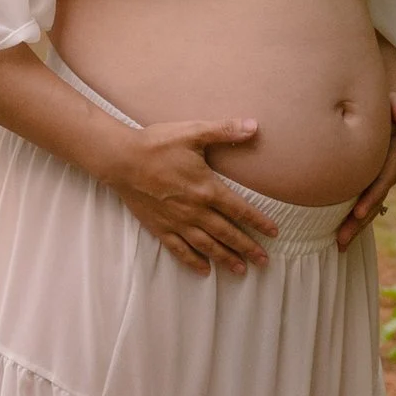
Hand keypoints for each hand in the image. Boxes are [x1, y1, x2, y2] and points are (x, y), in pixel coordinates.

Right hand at [101, 113, 274, 274]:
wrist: (122, 159)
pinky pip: (179, 249)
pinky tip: (204, 269)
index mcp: (207, 188)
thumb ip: (224, 130)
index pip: (240, 210)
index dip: (259, 222)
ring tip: (241, 269)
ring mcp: (177, 222)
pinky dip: (193, 261)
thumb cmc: (157, 144)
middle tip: (263, 261)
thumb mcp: (193, 132)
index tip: (273, 233)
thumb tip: (254, 126)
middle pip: (227, 233)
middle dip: (247, 247)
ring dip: (226, 258)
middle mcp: (195, 210)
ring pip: (207, 245)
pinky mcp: (159, 228)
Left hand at [338, 48, 395, 251]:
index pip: (387, 169)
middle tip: (341, 242)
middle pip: (379, 186)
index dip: (373, 193)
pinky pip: (361, 175)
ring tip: (338, 239)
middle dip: (360, 216)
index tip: (356, 214)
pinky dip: (351, 194)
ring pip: (370, 185)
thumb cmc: (373, 56)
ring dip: (356, 212)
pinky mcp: (370, 143)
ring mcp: (384, 144)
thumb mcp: (385, 72)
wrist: (372, 43)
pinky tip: (338, 214)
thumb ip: (393, 95)